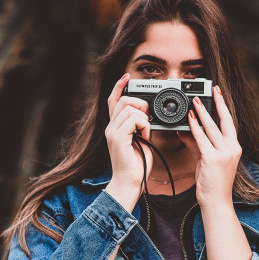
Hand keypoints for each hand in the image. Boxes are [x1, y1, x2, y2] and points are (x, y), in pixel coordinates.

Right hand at [104, 73, 152, 209]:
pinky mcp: (117, 137)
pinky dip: (144, 125)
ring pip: (130, 108)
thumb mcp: (140, 140)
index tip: (127, 76)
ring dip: (144, 118)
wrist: (129, 183)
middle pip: (124, 100)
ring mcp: (112, 132)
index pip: (113, 100)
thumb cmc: (136, 165)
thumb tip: (148, 115)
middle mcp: (110, 127)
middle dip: (140, 104)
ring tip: (146, 132)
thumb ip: (140, 126)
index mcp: (115, 127)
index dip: (119, 86)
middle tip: (148, 120)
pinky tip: (145, 137)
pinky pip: (133, 119)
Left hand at [178, 86, 241, 207]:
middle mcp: (232, 148)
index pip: (229, 122)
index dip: (224, 106)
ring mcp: (224, 154)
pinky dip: (195, 128)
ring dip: (203, 113)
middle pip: (225, 121)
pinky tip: (190, 119)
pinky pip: (202, 140)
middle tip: (211, 89)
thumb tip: (184, 130)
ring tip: (195, 101)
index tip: (218, 93)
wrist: (216, 202)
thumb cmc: (212, 182)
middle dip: (217, 103)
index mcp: (234, 147)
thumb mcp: (205, 159)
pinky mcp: (213, 159)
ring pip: (212, 128)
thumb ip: (195, 143)